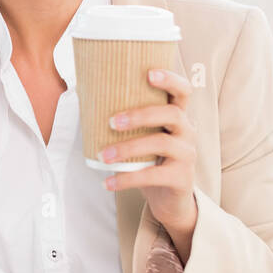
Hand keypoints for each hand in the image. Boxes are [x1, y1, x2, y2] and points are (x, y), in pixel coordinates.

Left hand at [98, 67, 198, 249]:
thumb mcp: (142, 137)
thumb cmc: (149, 160)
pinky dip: (127, 179)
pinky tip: (108, 181)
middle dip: (140, 115)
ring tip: (103, 156)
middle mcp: (187, 131)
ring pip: (161, 143)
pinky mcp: (181, 178)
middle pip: (171, 114)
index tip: (149, 73)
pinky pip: (153, 175)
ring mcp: (187, 154)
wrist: (167, 199)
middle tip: (112, 122)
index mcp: (178, 116)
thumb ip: (127, 121)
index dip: (170, 79)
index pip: (183, 91)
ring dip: (128, 148)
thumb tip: (85, 100)